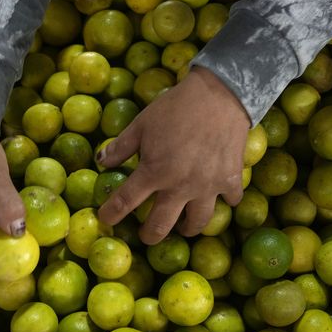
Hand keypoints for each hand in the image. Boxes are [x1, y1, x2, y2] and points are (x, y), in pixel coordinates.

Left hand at [97, 66, 249, 244]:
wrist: (219, 94)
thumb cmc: (175, 107)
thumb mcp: (142, 123)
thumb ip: (121, 146)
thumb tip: (102, 161)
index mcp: (154, 172)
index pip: (124, 202)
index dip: (111, 214)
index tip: (106, 219)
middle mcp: (179, 187)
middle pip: (160, 227)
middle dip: (149, 236)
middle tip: (146, 234)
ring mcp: (207, 187)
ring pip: (197, 224)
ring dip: (186, 228)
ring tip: (183, 225)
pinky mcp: (230, 181)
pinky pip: (229, 202)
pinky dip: (225, 202)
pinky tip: (218, 196)